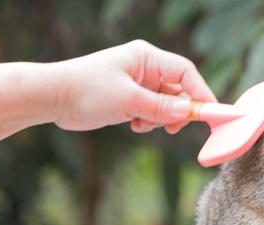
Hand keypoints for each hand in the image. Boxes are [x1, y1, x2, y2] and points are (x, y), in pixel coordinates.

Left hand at [53, 40, 215, 134]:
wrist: (53, 98)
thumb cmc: (87, 90)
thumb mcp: (128, 100)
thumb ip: (161, 107)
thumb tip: (189, 113)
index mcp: (147, 57)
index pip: (186, 72)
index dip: (201, 92)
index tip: (210, 113)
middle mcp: (145, 68)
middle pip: (180, 90)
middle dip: (179, 111)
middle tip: (172, 127)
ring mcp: (139, 84)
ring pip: (167, 105)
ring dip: (160, 119)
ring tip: (141, 124)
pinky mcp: (131, 99)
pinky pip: (154, 112)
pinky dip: (149, 122)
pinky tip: (133, 125)